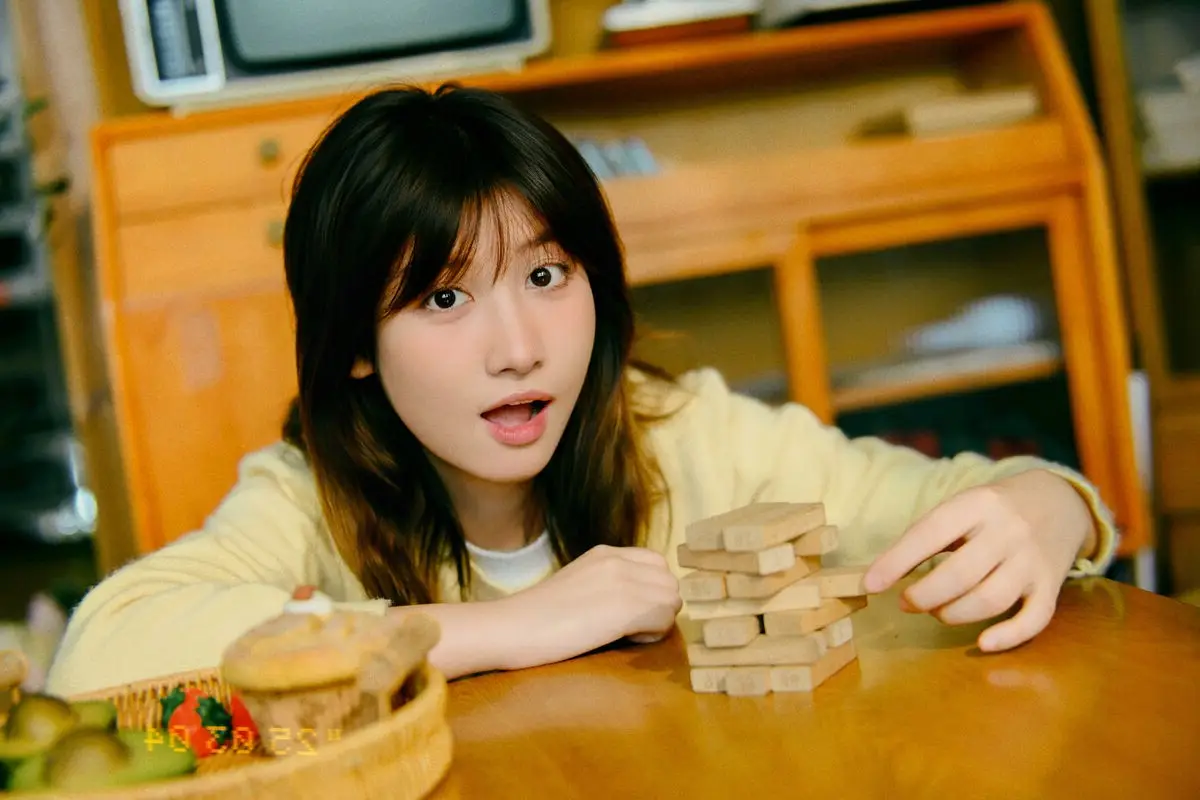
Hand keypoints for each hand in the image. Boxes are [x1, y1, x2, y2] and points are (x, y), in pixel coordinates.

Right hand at [502, 545, 681, 667]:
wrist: (512, 628)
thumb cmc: (535, 619)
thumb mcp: (577, 585)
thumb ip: (608, 584)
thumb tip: (639, 604)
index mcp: (605, 553)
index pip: (656, 563)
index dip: (650, 590)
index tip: (627, 611)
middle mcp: (617, 559)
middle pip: (669, 582)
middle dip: (657, 607)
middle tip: (628, 627)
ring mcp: (623, 580)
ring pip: (671, 600)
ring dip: (656, 622)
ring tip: (625, 634)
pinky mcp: (625, 606)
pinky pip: (664, 619)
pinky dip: (651, 635)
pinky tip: (622, 640)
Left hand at [864, 469, 1095, 652]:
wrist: (1059, 502)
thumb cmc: (993, 510)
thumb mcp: (962, 507)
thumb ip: (929, 535)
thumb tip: (883, 573)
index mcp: (977, 504)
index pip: (930, 533)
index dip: (896, 561)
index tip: (871, 584)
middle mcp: (1008, 531)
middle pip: (960, 573)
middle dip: (924, 595)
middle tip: (907, 602)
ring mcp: (1032, 560)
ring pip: (990, 599)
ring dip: (954, 614)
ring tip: (936, 611)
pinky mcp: (1051, 586)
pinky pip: (1034, 619)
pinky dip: (1008, 637)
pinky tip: (982, 643)